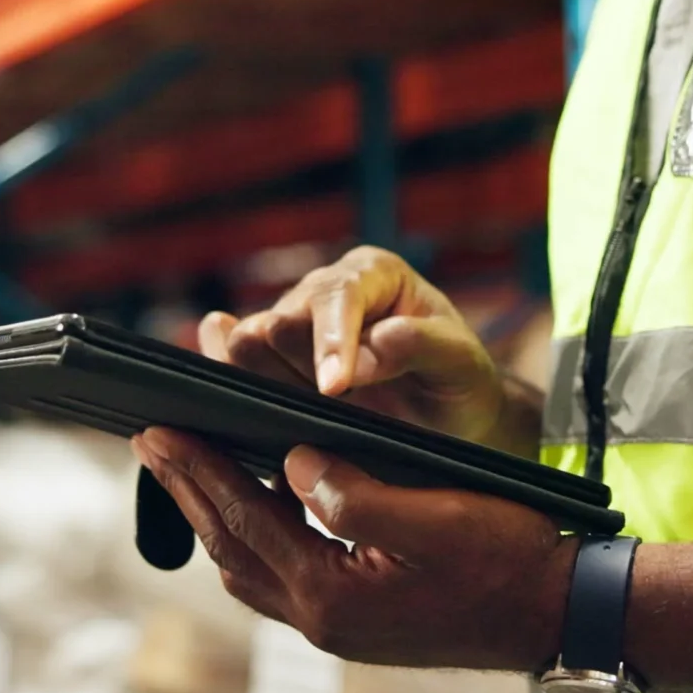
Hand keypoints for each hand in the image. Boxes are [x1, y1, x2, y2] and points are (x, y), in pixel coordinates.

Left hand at [132, 427, 573, 670]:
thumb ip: (355, 493)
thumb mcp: (437, 515)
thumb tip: (289, 460)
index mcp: (332, 594)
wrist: (558, 616)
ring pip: (248, 568)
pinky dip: (252, 539)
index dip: (198, 470)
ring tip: (188, 470)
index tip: (158, 429)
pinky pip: (279, 580)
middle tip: (150, 441)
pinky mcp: (353, 625)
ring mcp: (336, 629)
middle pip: (229, 547)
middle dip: (189, 490)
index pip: (243, 518)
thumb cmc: (509, 559)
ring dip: (215, 516)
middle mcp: (321, 621)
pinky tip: (256, 508)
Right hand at [199, 246, 510, 443]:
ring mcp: (290, 324)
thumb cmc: (457, 382)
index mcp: (373, 273)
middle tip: (342, 407)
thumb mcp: (461, 364)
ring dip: (277, 387)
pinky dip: (237, 387)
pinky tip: (239, 405)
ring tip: (319, 414)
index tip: (334, 389)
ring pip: (250, 349)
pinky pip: (231, 367)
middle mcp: (323, 290)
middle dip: (304, 370)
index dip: (332, 342)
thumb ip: (421, 347)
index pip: (338, 296)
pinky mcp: (266, 361)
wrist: (442, 418)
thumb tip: (376, 342)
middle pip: (281, 321)